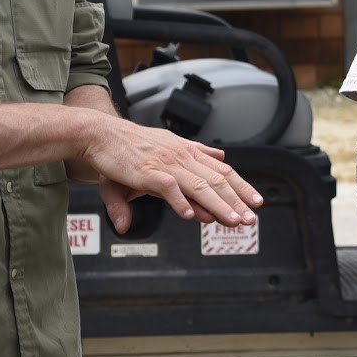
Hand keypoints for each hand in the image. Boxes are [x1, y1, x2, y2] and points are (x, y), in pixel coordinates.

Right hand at [79, 116, 261, 227]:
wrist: (100, 135)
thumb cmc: (131, 148)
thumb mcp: (165, 151)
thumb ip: (190, 160)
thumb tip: (216, 160)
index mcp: (187, 152)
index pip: (222, 171)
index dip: (241, 186)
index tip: (256, 201)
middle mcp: (181, 157)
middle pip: (216, 180)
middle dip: (236, 201)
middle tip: (250, 219)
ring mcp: (165, 164)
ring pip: (198, 186)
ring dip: (217, 205)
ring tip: (231, 220)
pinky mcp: (146, 173)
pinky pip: (167, 188)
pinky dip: (180, 202)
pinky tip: (191, 216)